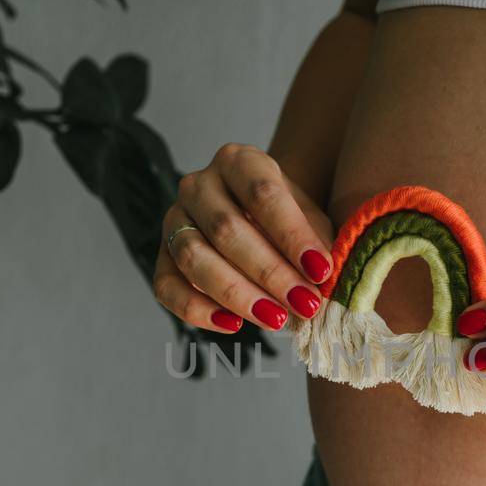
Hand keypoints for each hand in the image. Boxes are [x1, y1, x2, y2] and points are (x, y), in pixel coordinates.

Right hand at [153, 143, 334, 332]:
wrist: (259, 220)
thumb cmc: (288, 220)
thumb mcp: (311, 220)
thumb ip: (316, 243)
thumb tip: (323, 280)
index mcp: (239, 161)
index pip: (262, 193)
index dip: (292, 234)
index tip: (321, 270)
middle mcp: (199, 185)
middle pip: (226, 228)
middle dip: (270, 272)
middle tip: (304, 303)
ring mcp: (174, 219)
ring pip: (194, 257)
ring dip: (237, 294)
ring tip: (276, 318)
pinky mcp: (162, 256)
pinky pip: (167, 287)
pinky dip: (198, 310)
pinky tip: (233, 324)